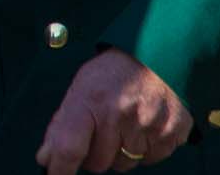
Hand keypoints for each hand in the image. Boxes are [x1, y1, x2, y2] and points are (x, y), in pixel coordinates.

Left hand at [35, 48, 193, 172]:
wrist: (157, 56)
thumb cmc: (111, 75)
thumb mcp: (81, 89)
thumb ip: (62, 125)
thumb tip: (46, 159)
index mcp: (90, 101)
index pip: (69, 147)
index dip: (60, 169)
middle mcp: (120, 115)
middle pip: (99, 163)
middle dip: (95, 154)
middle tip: (100, 131)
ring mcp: (148, 126)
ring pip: (125, 165)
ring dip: (120, 153)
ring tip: (123, 124)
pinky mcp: (172, 133)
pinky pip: (151, 160)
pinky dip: (145, 150)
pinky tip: (143, 126)